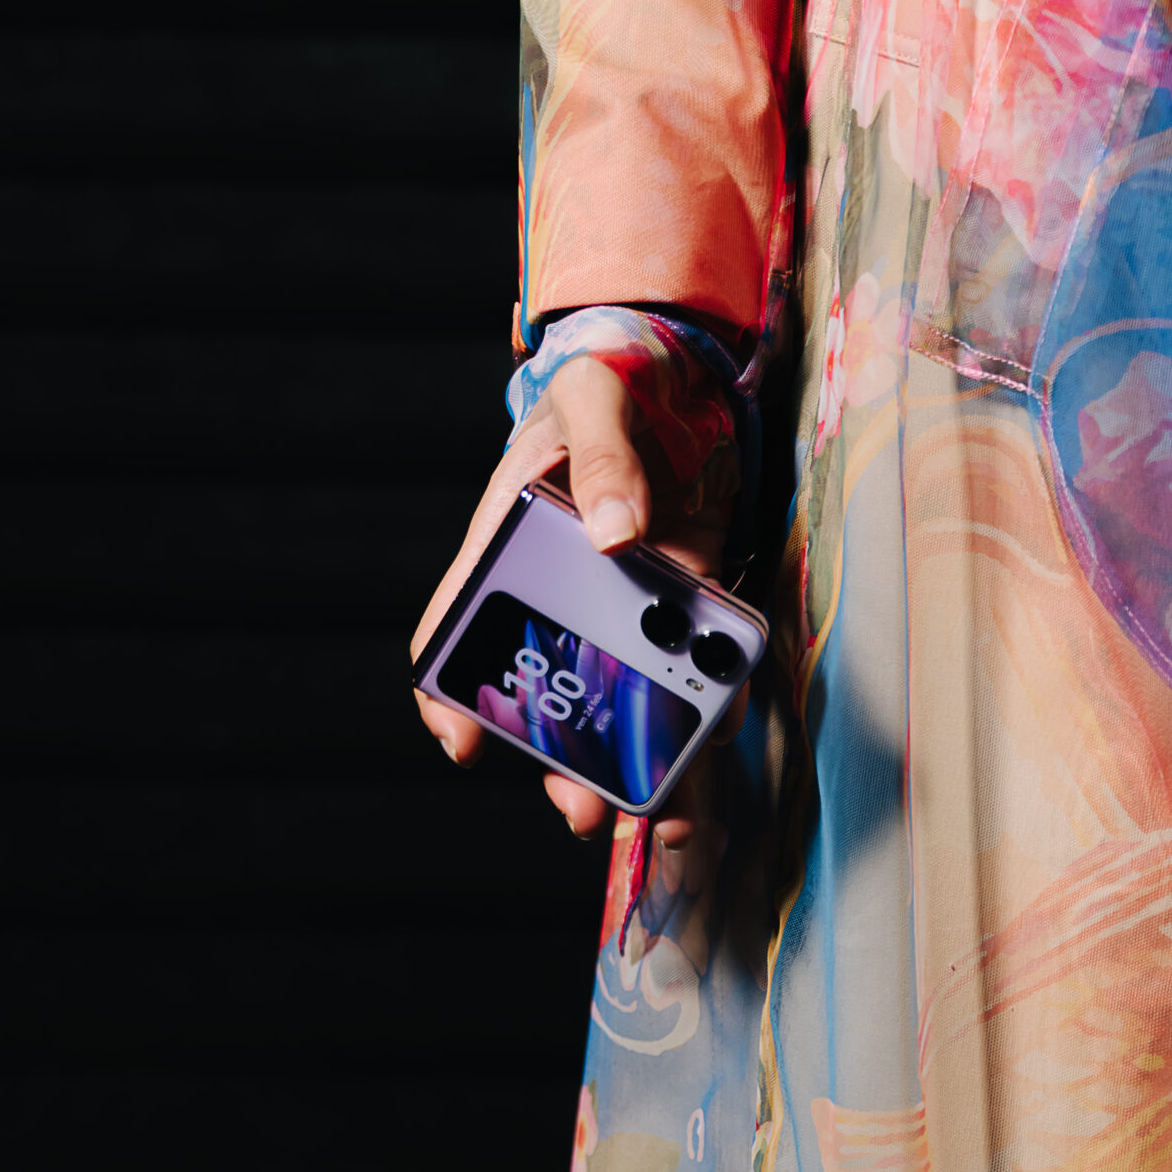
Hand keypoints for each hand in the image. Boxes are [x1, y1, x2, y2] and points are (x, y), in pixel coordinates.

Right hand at [411, 352, 745, 845]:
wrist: (685, 362)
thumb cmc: (613, 373)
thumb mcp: (596, 391)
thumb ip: (602, 454)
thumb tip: (613, 535)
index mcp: (510, 539)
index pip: (459, 622)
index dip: (447, 692)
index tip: (464, 745)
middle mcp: (561, 584)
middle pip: (545, 686)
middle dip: (563, 758)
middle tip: (583, 810)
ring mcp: (625, 595)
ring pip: (623, 690)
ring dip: (642, 754)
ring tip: (665, 809)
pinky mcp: (687, 590)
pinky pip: (694, 655)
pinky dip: (710, 698)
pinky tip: (724, 727)